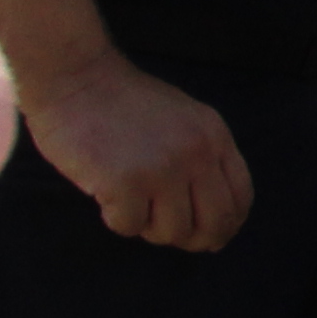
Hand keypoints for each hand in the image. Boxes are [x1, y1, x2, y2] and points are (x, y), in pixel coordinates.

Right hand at [17, 47, 248, 250]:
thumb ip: (203, 158)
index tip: (213, 236)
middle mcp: (196, 154)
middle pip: (215, 223)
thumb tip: (215, 219)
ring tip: (132, 203)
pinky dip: (116, 219)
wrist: (76, 78)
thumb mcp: (184, 119)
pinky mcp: (124, 182)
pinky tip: (107, 196)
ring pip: (172, 232)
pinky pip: (129, 227)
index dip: (228, 224)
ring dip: (150, 228)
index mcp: (214, 137)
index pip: (241, 197)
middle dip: (195, 240)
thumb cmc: (123, 102)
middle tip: (170, 234)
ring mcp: (162, 169)